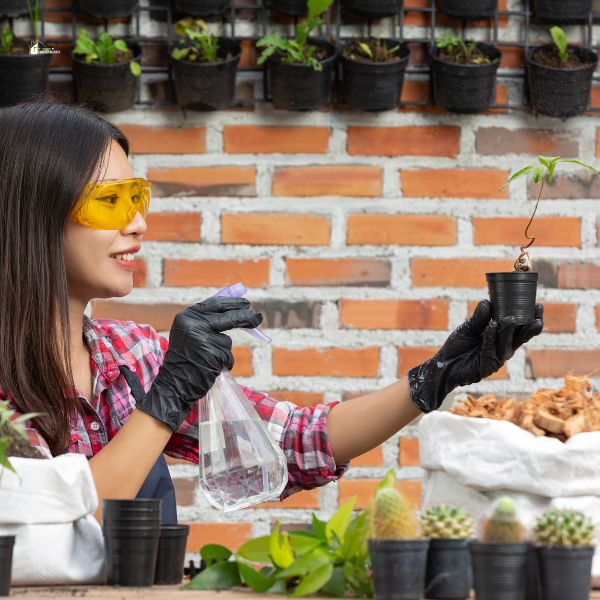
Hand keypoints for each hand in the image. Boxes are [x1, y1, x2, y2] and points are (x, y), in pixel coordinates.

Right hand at [136, 296, 262, 430]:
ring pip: (227, 341)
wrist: (174, 384)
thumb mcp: (189, 333)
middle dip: (246, 318)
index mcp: (187, 317)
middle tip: (258, 318)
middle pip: (228, 317)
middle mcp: (194, 325)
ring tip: (208, 359)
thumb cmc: (185, 358)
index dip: (233, 303)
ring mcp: (203, 340)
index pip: (215, 303)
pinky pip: (227, 356)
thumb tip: (237, 310)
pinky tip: (210, 367)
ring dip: (224, 351)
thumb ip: (208, 321)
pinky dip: (224, 362)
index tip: (246, 304)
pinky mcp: (212, 355)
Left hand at [407, 300, 543, 412]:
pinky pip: (491, 352)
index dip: (531, 318)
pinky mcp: (487, 368)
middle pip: (521, 338)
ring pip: (507, 344)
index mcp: (502, 337)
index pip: (520, 328)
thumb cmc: (457, 346)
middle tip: (536, 316)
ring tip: (510, 319)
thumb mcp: (468, 328)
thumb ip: (478, 318)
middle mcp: (503, 348)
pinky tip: (491, 327)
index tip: (538, 306)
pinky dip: (491, 339)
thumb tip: (487, 301)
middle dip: (530, 327)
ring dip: (509, 331)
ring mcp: (496, 359)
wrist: (443, 364)